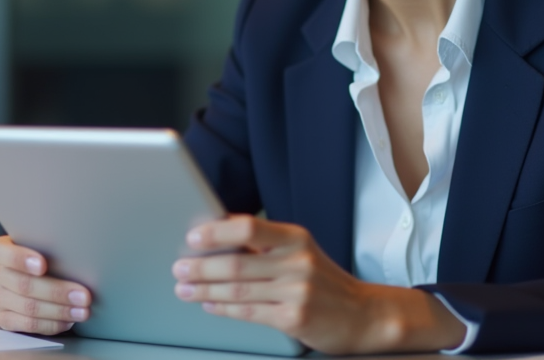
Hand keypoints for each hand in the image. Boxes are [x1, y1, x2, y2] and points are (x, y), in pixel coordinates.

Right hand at [0, 235, 91, 334]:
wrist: (45, 278)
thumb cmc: (49, 257)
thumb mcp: (47, 247)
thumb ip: (52, 248)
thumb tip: (77, 254)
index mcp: (1, 250)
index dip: (19, 259)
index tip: (43, 265)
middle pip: (22, 284)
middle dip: (56, 291)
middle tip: (83, 295)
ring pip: (28, 307)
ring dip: (60, 310)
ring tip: (82, 310)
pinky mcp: (5, 319)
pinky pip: (28, 324)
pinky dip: (52, 323)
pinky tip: (68, 321)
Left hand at [170, 215, 465, 354]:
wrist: (364, 315)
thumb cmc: (324, 282)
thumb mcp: (301, 253)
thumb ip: (265, 246)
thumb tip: (217, 240)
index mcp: (295, 238)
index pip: (249, 226)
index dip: (217, 231)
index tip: (193, 237)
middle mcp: (297, 261)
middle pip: (237, 261)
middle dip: (201, 267)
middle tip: (179, 268)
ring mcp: (297, 291)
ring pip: (238, 289)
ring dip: (205, 290)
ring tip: (185, 289)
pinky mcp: (294, 318)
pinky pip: (249, 312)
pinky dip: (223, 308)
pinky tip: (209, 305)